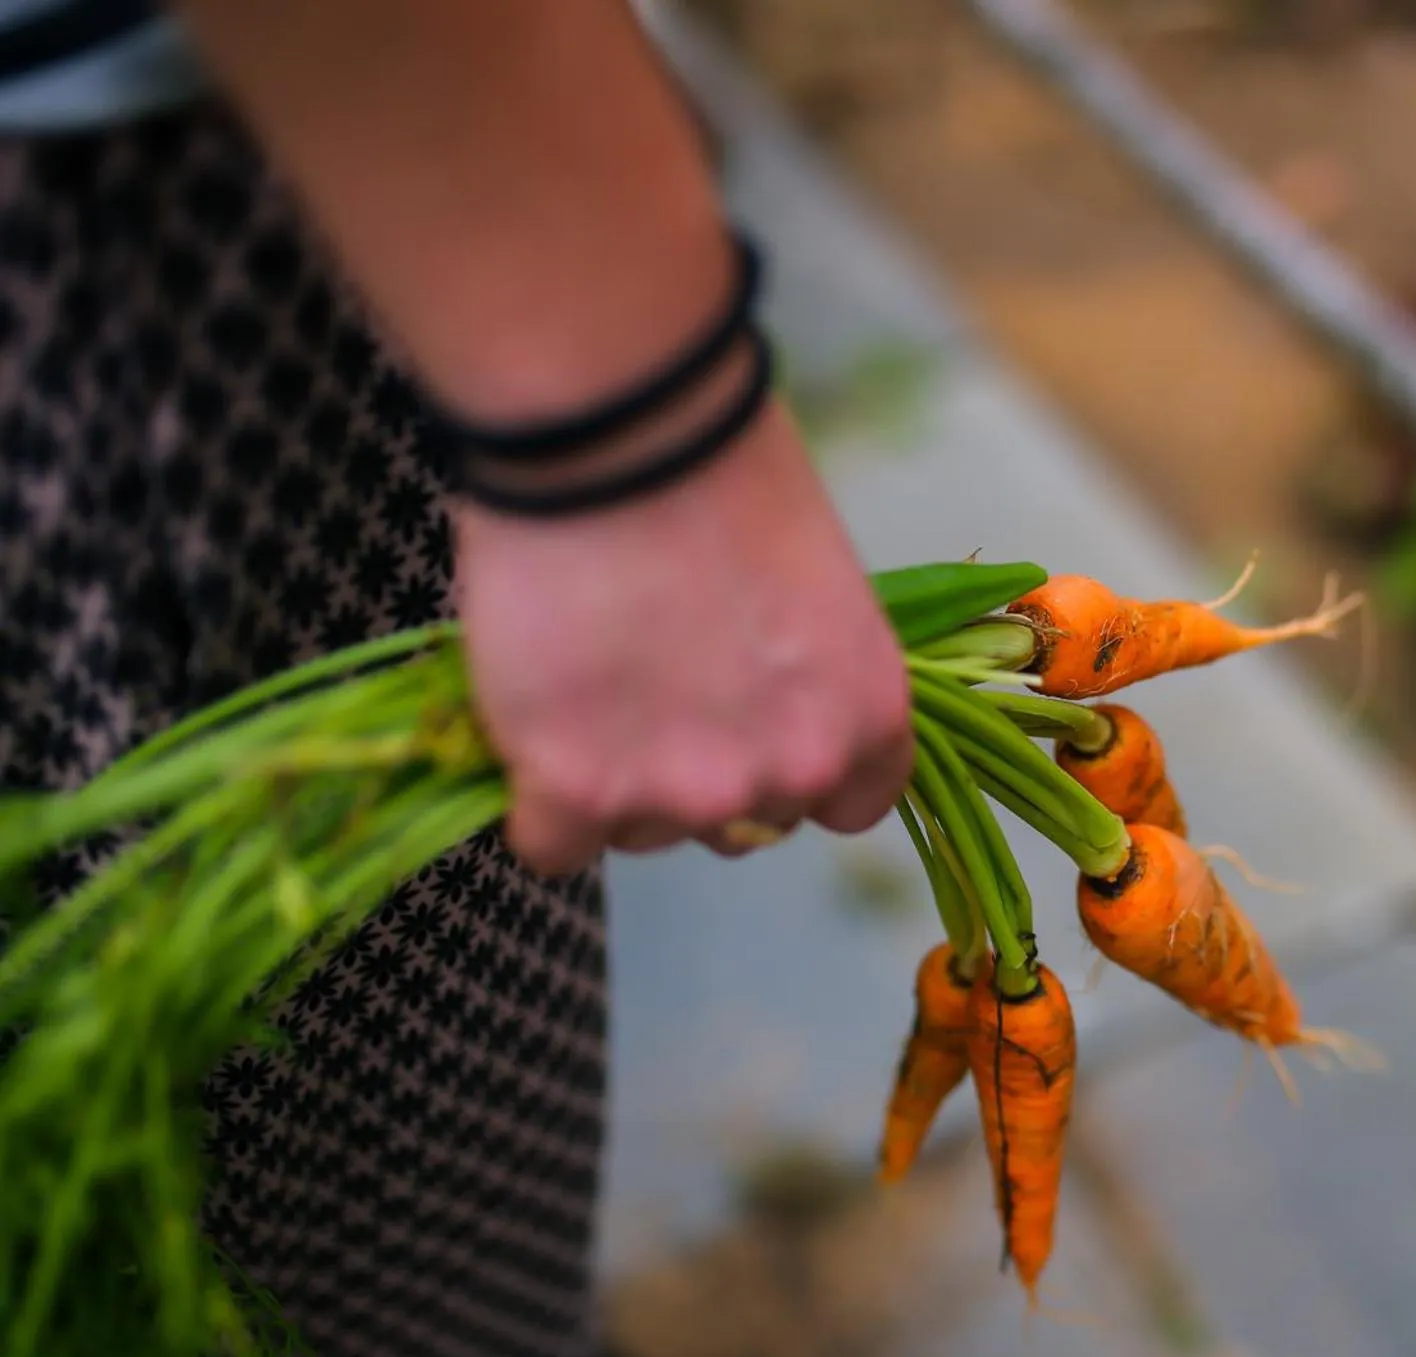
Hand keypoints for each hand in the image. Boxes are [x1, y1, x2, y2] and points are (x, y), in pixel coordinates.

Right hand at [454, 404, 913, 875]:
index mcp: (867, 715)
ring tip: (585, 678)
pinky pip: (552, 846)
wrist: (622, 433)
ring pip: (642, 832)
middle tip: (649, 684)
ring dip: (613, 780)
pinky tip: (531, 730)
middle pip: (742, 824)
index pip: (852, 804)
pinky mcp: (580, 792)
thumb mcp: (814, 580)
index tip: (753, 732)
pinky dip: (536, 802)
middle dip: (699, 770)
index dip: (793, 769)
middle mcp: (792, 772)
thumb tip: (750, 698)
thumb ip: (798, 671)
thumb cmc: (722, 465)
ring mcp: (686, 791)